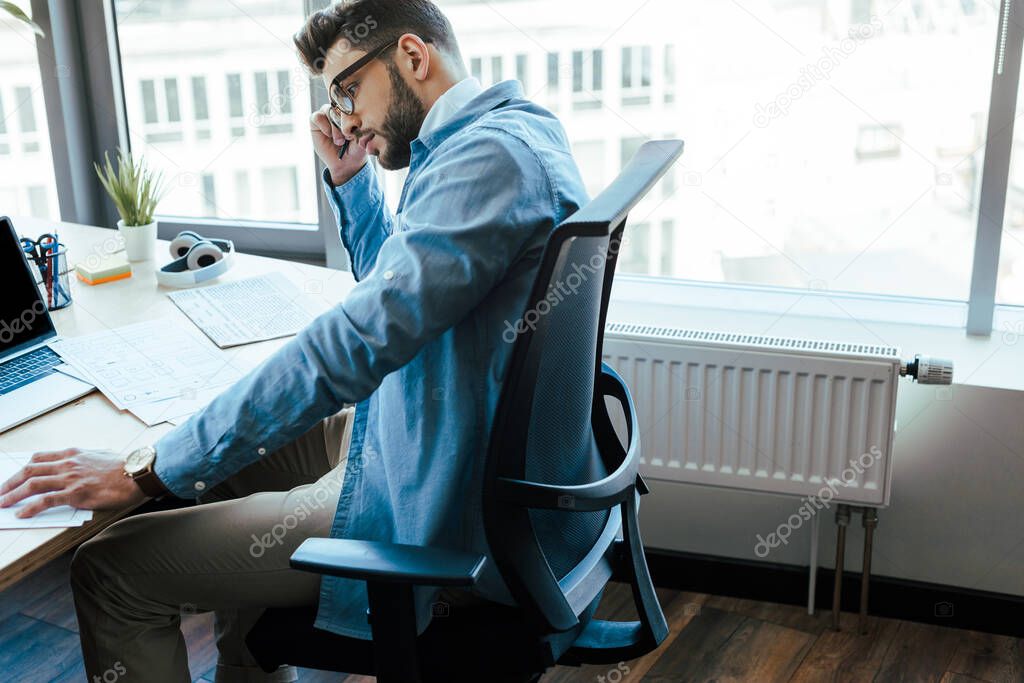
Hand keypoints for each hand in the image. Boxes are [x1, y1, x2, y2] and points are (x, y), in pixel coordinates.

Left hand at [0, 448, 147, 517]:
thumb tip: (82, 467)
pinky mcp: (76, 493)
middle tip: (0, 491)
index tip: (15, 475)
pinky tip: (22, 514)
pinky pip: (46, 500)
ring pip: (33, 484)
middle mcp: (68, 463)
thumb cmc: (125, 467)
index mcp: (73, 454)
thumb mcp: (101, 455)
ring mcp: (70, 478)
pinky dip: (30, 508)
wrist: (138, 473)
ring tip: (3, 503)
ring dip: (13, 494)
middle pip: (30, 470)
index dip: (23, 468)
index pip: (39, 458)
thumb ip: (86, 460)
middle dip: (10, 482)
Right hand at [311, 103, 367, 186]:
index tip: (356, 129)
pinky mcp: (315, 121)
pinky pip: (317, 117)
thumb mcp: (363, 139)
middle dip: (343, 123)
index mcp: (351, 111)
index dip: (352, 116)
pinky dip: (324, 127)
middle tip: (348, 138)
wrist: (345, 162)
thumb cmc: (356, 149)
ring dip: (335, 127)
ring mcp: (326, 113)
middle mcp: (338, 110)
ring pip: (328, 111)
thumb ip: (364, 129)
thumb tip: (366, 122)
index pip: (350, 102)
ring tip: (340, 141)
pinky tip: (329, 135)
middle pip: (338, 106)